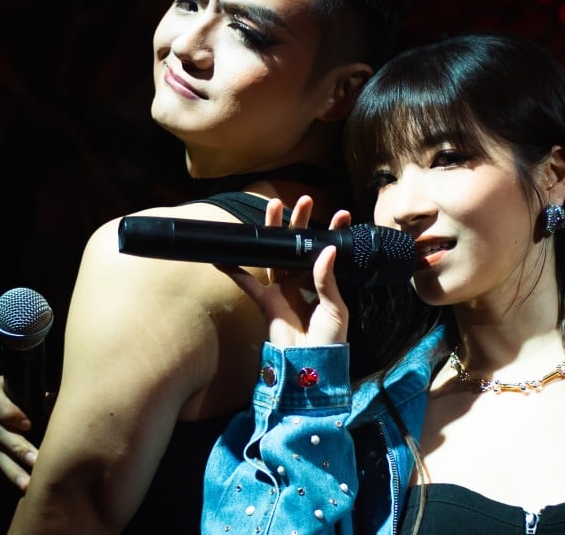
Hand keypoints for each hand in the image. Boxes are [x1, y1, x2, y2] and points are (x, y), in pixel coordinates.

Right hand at [0, 375, 43, 490]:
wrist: (25, 414)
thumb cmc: (39, 400)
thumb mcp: (40, 393)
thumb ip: (45, 397)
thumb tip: (50, 401)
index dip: (8, 411)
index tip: (28, 424)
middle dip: (18, 448)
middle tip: (36, 462)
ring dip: (12, 470)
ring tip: (29, 483)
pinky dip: (6, 475)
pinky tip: (21, 485)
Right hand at [217, 196, 350, 346]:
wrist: (311, 365)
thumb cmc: (330, 338)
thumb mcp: (335, 308)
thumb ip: (327, 280)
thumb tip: (327, 250)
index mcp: (323, 281)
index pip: (327, 251)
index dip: (333, 233)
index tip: (341, 214)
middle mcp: (302, 280)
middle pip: (298, 245)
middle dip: (299, 222)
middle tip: (302, 200)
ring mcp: (282, 289)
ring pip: (276, 254)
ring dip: (273, 231)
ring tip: (272, 207)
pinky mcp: (266, 301)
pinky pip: (247, 283)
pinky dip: (234, 270)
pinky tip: (223, 256)